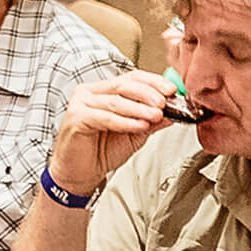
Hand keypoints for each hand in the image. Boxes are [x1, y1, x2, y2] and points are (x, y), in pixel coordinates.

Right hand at [48, 72, 176, 192]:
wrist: (81, 172)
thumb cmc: (101, 151)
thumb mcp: (135, 133)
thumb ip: (151, 120)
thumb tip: (174, 112)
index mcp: (104, 91)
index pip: (132, 78)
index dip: (153, 82)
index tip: (172, 90)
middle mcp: (90, 93)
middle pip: (123, 85)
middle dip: (148, 94)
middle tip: (164, 103)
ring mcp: (81, 104)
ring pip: (115, 101)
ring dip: (139, 109)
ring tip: (155, 116)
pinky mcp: (75, 118)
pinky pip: (105, 117)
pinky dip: (125, 122)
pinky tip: (139, 126)